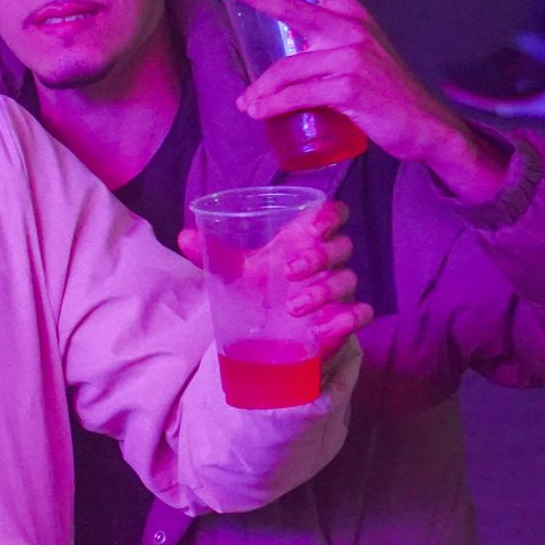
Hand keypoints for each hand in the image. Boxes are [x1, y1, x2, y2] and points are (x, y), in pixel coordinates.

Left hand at [178, 199, 373, 350]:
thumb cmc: (258, 286)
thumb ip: (211, 252)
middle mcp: (326, 260)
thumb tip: (185, 236)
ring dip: (325, 291)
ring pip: (348, 280)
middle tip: (289, 271)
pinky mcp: (342, 318)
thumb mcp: (235, 269)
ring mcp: (337, 288)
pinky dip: (348, 318)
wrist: (269, 329)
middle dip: (318, 256)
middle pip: (341, 246)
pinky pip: (360, 314)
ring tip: (294, 307)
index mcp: (303, 238)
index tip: (314, 226)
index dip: (330, 215)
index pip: (331, 215)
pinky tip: (326, 328)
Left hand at [215, 0, 509, 202]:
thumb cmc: (386, 94)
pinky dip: (274, 106)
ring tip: (249, 105)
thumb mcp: (361, 58)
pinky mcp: (349, 88)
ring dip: (261, 91)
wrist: (423, 124)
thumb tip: (286, 61)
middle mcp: (352, 30)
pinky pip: (298, 95)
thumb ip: (328, 50)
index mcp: (354, 18)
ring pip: (287, 69)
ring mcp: (351, 58)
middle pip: (292, 10)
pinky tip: (259, 112)